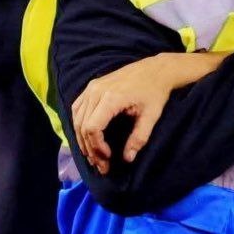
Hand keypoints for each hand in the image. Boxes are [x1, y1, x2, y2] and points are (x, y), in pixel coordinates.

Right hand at [72, 52, 224, 173]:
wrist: (156, 70)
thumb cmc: (155, 92)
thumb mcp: (152, 116)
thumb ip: (139, 137)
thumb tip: (128, 158)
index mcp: (111, 98)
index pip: (92, 128)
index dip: (97, 146)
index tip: (108, 157)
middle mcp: (97, 91)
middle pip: (82, 125)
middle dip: (89, 148)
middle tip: (100, 164)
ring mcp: (92, 87)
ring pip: (77, 118)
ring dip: (82, 139)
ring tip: (93, 155)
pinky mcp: (92, 86)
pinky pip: (78, 108)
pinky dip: (79, 124)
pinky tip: (87, 137)